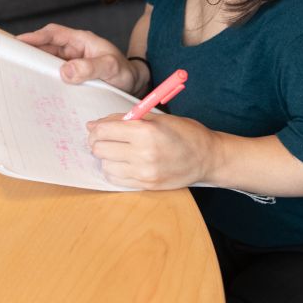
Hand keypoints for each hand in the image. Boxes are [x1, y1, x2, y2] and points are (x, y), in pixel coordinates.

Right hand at [17, 23, 144, 93]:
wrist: (134, 85)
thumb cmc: (125, 72)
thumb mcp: (111, 68)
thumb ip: (91, 68)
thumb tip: (65, 71)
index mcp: (82, 41)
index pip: (54, 34)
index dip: (35, 36)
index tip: (17, 42)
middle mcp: (74, 50)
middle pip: (46, 48)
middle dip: (29, 53)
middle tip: (10, 63)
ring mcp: (72, 64)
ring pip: (48, 62)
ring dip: (36, 68)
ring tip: (17, 77)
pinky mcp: (73, 77)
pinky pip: (54, 76)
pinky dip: (45, 80)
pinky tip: (36, 89)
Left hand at [87, 113, 215, 189]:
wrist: (207, 157)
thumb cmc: (185, 132)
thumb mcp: (158, 117)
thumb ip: (127, 118)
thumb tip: (96, 124)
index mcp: (146, 131)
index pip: (105, 130)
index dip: (96, 128)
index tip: (96, 127)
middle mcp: (143, 153)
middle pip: (100, 149)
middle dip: (99, 142)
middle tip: (105, 138)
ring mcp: (144, 172)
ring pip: (105, 166)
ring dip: (107, 157)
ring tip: (118, 151)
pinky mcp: (146, 185)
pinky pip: (115, 180)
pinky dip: (115, 170)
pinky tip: (124, 163)